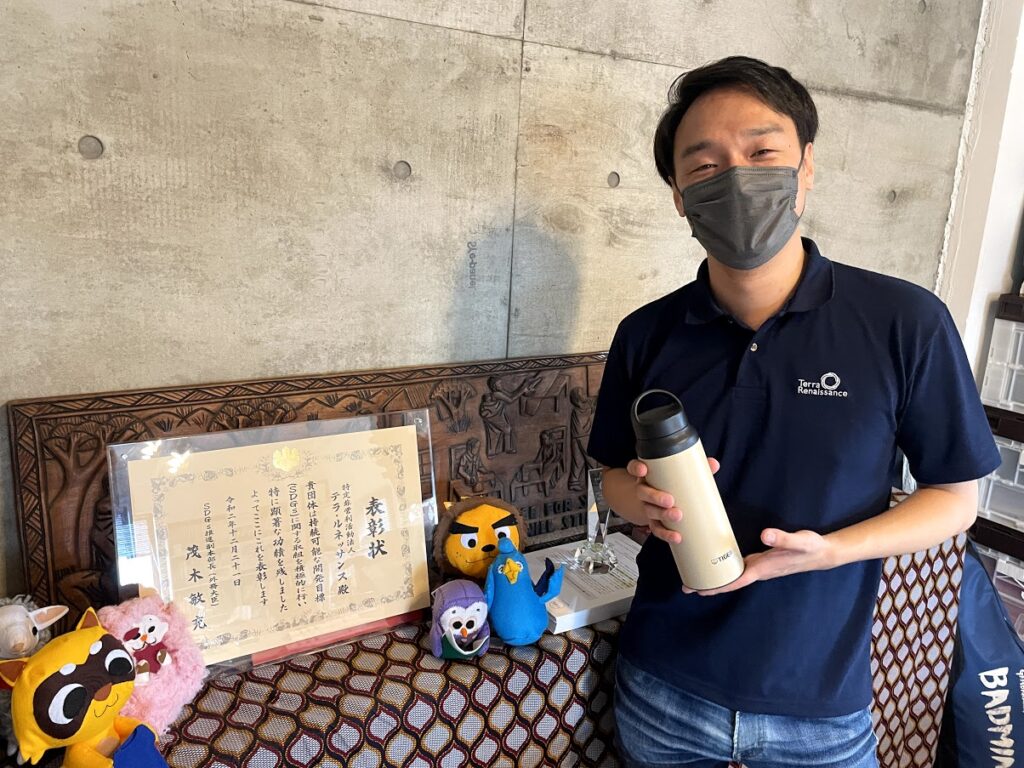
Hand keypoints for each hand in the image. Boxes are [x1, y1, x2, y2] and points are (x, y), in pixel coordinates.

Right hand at [626, 456, 720, 544]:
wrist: (661, 501)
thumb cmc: (670, 484)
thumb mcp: (680, 473)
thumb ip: (696, 467)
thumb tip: (713, 464)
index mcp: (648, 475)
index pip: (635, 468)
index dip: (636, 468)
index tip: (643, 469)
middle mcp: (644, 490)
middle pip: (643, 492)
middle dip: (655, 497)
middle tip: (669, 500)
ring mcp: (648, 507)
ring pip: (649, 511)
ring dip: (662, 515)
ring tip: (677, 516)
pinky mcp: (654, 522)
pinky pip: (657, 528)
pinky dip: (666, 533)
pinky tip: (676, 536)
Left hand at [683, 528, 833, 595]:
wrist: (822, 553)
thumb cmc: (810, 547)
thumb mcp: (799, 541)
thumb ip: (783, 538)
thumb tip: (765, 535)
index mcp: (763, 568)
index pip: (736, 581)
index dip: (717, 586)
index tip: (699, 590)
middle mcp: (759, 570)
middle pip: (730, 582)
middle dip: (709, 586)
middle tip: (686, 587)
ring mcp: (760, 567)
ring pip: (733, 576)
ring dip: (715, 579)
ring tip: (695, 578)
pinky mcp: (761, 561)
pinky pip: (739, 568)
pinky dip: (726, 569)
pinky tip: (716, 564)